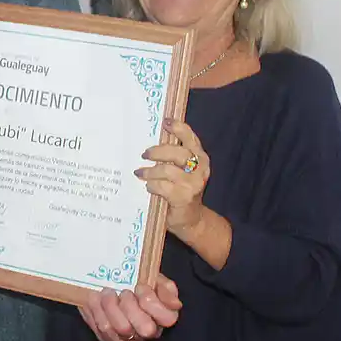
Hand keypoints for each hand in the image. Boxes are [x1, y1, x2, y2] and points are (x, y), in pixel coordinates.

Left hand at [77, 273, 182, 340]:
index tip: (140, 287)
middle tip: (123, 292)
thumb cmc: (134, 281)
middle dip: (132, 307)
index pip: (168, 318)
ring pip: (121, 329)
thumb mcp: (153, 278)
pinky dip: (97, 311)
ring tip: (107, 292)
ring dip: (111, 306)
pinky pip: (103, 330)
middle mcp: (149, 331)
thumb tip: (175, 304)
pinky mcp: (109, 339)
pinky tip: (95, 298)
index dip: (152, 302)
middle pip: (146, 329)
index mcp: (163, 315)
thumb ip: (165, 287)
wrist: (105, 281)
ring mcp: (129, 338)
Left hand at [137, 118, 209, 234]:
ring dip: (150, 172)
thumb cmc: (180, 191)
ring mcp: (193, 183)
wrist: (190, 219)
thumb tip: (150, 142)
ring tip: (141, 174)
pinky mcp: (184, 197)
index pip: (190, 138)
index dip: (179, 128)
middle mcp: (200, 168)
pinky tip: (148, 188)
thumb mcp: (179, 171)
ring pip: (167, 170)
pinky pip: (163, 186)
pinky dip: (152, 186)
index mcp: (200, 158)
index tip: (165, 122)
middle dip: (158, 151)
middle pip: (177, 152)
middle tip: (144, 154)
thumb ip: (172, 158)